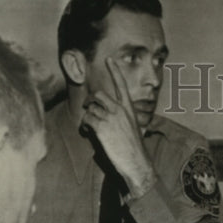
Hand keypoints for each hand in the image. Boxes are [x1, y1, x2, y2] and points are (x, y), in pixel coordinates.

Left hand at [80, 57, 155, 197]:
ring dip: (88, 116)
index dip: (115, 71)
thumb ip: (122, 120)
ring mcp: (111, 118)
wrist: (137, 163)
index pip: (121, 86)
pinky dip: (85, 126)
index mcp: (129, 109)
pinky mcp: (102, 128)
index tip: (109, 59)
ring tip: (91, 127)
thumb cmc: (135, 150)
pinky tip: (89, 133)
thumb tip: (108, 119)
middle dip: (90, 101)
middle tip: (89, 109)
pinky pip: (87, 119)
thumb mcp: (133, 129)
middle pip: (99, 94)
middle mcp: (120, 110)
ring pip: (91, 108)